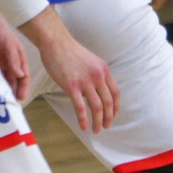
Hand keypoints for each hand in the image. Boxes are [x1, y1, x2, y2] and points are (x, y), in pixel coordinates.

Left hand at [0, 0, 30, 101]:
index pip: (24, 75)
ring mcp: (0, 60)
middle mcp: (10, 60)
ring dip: (4, 87)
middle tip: (9, 103)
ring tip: (1, 99)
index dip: (23, 87)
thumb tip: (20, 76)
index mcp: (19, 56)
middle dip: (14, 90)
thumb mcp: (8, 44)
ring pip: (4, 78)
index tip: (20, 97)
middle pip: (14, 79)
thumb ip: (14, 59)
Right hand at [23, 8, 117, 131]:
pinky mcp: (72, 86)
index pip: (115, 93)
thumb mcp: (91, 61)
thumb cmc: (70, 52)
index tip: (113, 116)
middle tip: (105, 127)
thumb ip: (97, 75)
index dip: (115, 107)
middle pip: (108, 103)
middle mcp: (98, 76)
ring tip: (96, 130)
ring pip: (97, 107)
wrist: (56, 42)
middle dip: (108, 118)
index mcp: (104, 70)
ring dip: (98, 121)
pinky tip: (83, 126)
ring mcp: (85, 81)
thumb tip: (99, 90)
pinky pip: (80, 107)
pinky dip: (83, 119)